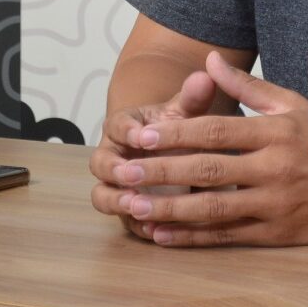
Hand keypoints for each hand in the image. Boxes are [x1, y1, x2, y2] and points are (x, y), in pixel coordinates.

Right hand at [89, 67, 217, 240]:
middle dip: (113, 170)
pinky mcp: (130, 209)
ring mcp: (119, 185)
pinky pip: (126, 221)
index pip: (116, 125)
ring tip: (136, 205)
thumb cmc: (180, 125)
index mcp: (124, 126)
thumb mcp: (188, 110)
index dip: (126, 131)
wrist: (182, 149)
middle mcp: (114, 156)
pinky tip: (154, 230)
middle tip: (129, 175)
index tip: (141, 136)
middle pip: (100, 164)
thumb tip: (206, 76)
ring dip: (116, 202)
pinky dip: (137, 226)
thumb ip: (193, 96)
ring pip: (104, 196)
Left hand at [95, 51, 307, 247]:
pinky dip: (192, 237)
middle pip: (207, 170)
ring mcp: (274, 203)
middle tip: (124, 173)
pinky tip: (163, 235)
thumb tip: (208, 61)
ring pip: (212, 208)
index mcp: (276, 131)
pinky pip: (227, 236)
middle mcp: (273, 167)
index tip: (142, 135)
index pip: (217, 132)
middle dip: (162, 172)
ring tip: (133, 208)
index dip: (176, 134)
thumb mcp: (294, 105)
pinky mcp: (275, 232)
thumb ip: (247, 86)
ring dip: (169, 209)